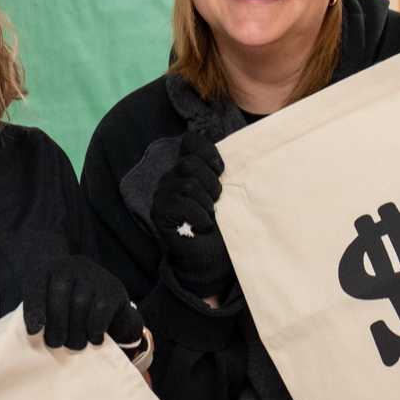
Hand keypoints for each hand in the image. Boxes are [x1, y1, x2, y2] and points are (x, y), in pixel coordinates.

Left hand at [23, 255, 142, 349]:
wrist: (103, 303)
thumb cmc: (67, 311)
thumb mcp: (47, 309)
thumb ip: (40, 316)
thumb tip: (35, 332)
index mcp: (46, 270)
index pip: (36, 284)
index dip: (33, 308)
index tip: (33, 331)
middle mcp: (69, 266)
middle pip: (58, 299)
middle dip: (56, 327)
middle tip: (56, 343)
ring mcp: (92, 274)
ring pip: (79, 305)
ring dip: (76, 332)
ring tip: (76, 343)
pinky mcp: (113, 287)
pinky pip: (100, 309)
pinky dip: (95, 328)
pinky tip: (94, 336)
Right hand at [150, 132, 235, 297]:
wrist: (211, 259)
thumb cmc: (223, 227)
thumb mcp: (229, 195)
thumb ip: (224, 174)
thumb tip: (241, 153)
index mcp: (188, 169)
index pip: (190, 141)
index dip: (207, 150)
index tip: (221, 170)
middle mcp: (171, 177)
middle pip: (188, 163)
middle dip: (211, 184)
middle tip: (217, 202)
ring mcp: (162, 194)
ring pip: (187, 184)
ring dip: (206, 203)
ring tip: (209, 215)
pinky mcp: (158, 212)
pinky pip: (182, 204)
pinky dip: (199, 216)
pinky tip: (203, 226)